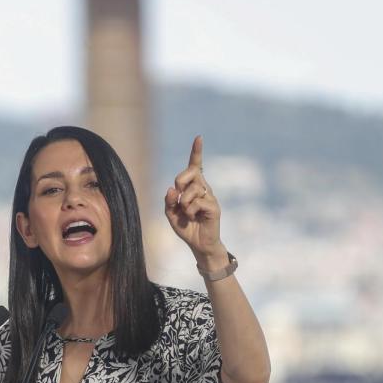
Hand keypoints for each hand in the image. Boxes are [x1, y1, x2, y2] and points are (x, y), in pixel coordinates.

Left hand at [164, 136, 227, 268]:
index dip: (196, 152)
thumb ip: (169, 201)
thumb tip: (171, 189)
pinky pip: (197, 202)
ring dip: (183, 203)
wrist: (198, 244)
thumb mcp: (170, 214)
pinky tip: (193, 218)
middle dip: (180, 180)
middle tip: (178, 197)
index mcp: (193, 186)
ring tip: (187, 214)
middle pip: (190, 172)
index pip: (195, 165)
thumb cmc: (185, 227)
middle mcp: (203, 188)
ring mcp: (210, 196)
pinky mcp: (214, 207)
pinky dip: (190, 211)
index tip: (199, 137)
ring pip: (192, 189)